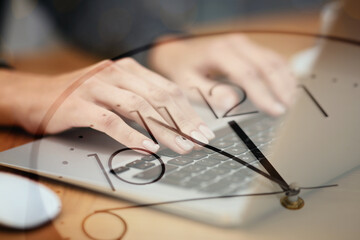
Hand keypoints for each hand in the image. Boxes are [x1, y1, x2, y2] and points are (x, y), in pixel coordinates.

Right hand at [0, 58, 214, 153]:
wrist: (34, 95)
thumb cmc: (79, 97)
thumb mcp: (114, 92)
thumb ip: (140, 101)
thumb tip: (173, 123)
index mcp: (128, 70)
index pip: (167, 89)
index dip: (188, 111)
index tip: (203, 130)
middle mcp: (115, 73)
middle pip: (159, 97)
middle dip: (183, 122)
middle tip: (199, 141)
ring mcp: (96, 87)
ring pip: (139, 108)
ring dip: (164, 130)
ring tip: (182, 147)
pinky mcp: (79, 105)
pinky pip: (110, 121)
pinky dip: (130, 135)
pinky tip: (147, 147)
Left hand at [149, 34, 296, 115]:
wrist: (178, 54)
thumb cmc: (182, 71)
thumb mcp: (188, 85)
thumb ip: (210, 94)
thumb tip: (232, 103)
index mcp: (219, 52)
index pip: (247, 74)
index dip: (263, 93)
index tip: (274, 110)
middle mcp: (235, 44)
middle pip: (266, 64)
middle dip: (280, 87)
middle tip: (288, 108)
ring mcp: (244, 44)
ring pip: (273, 59)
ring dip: (285, 80)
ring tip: (291, 101)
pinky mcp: (249, 48)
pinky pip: (271, 58)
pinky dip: (282, 73)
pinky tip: (287, 87)